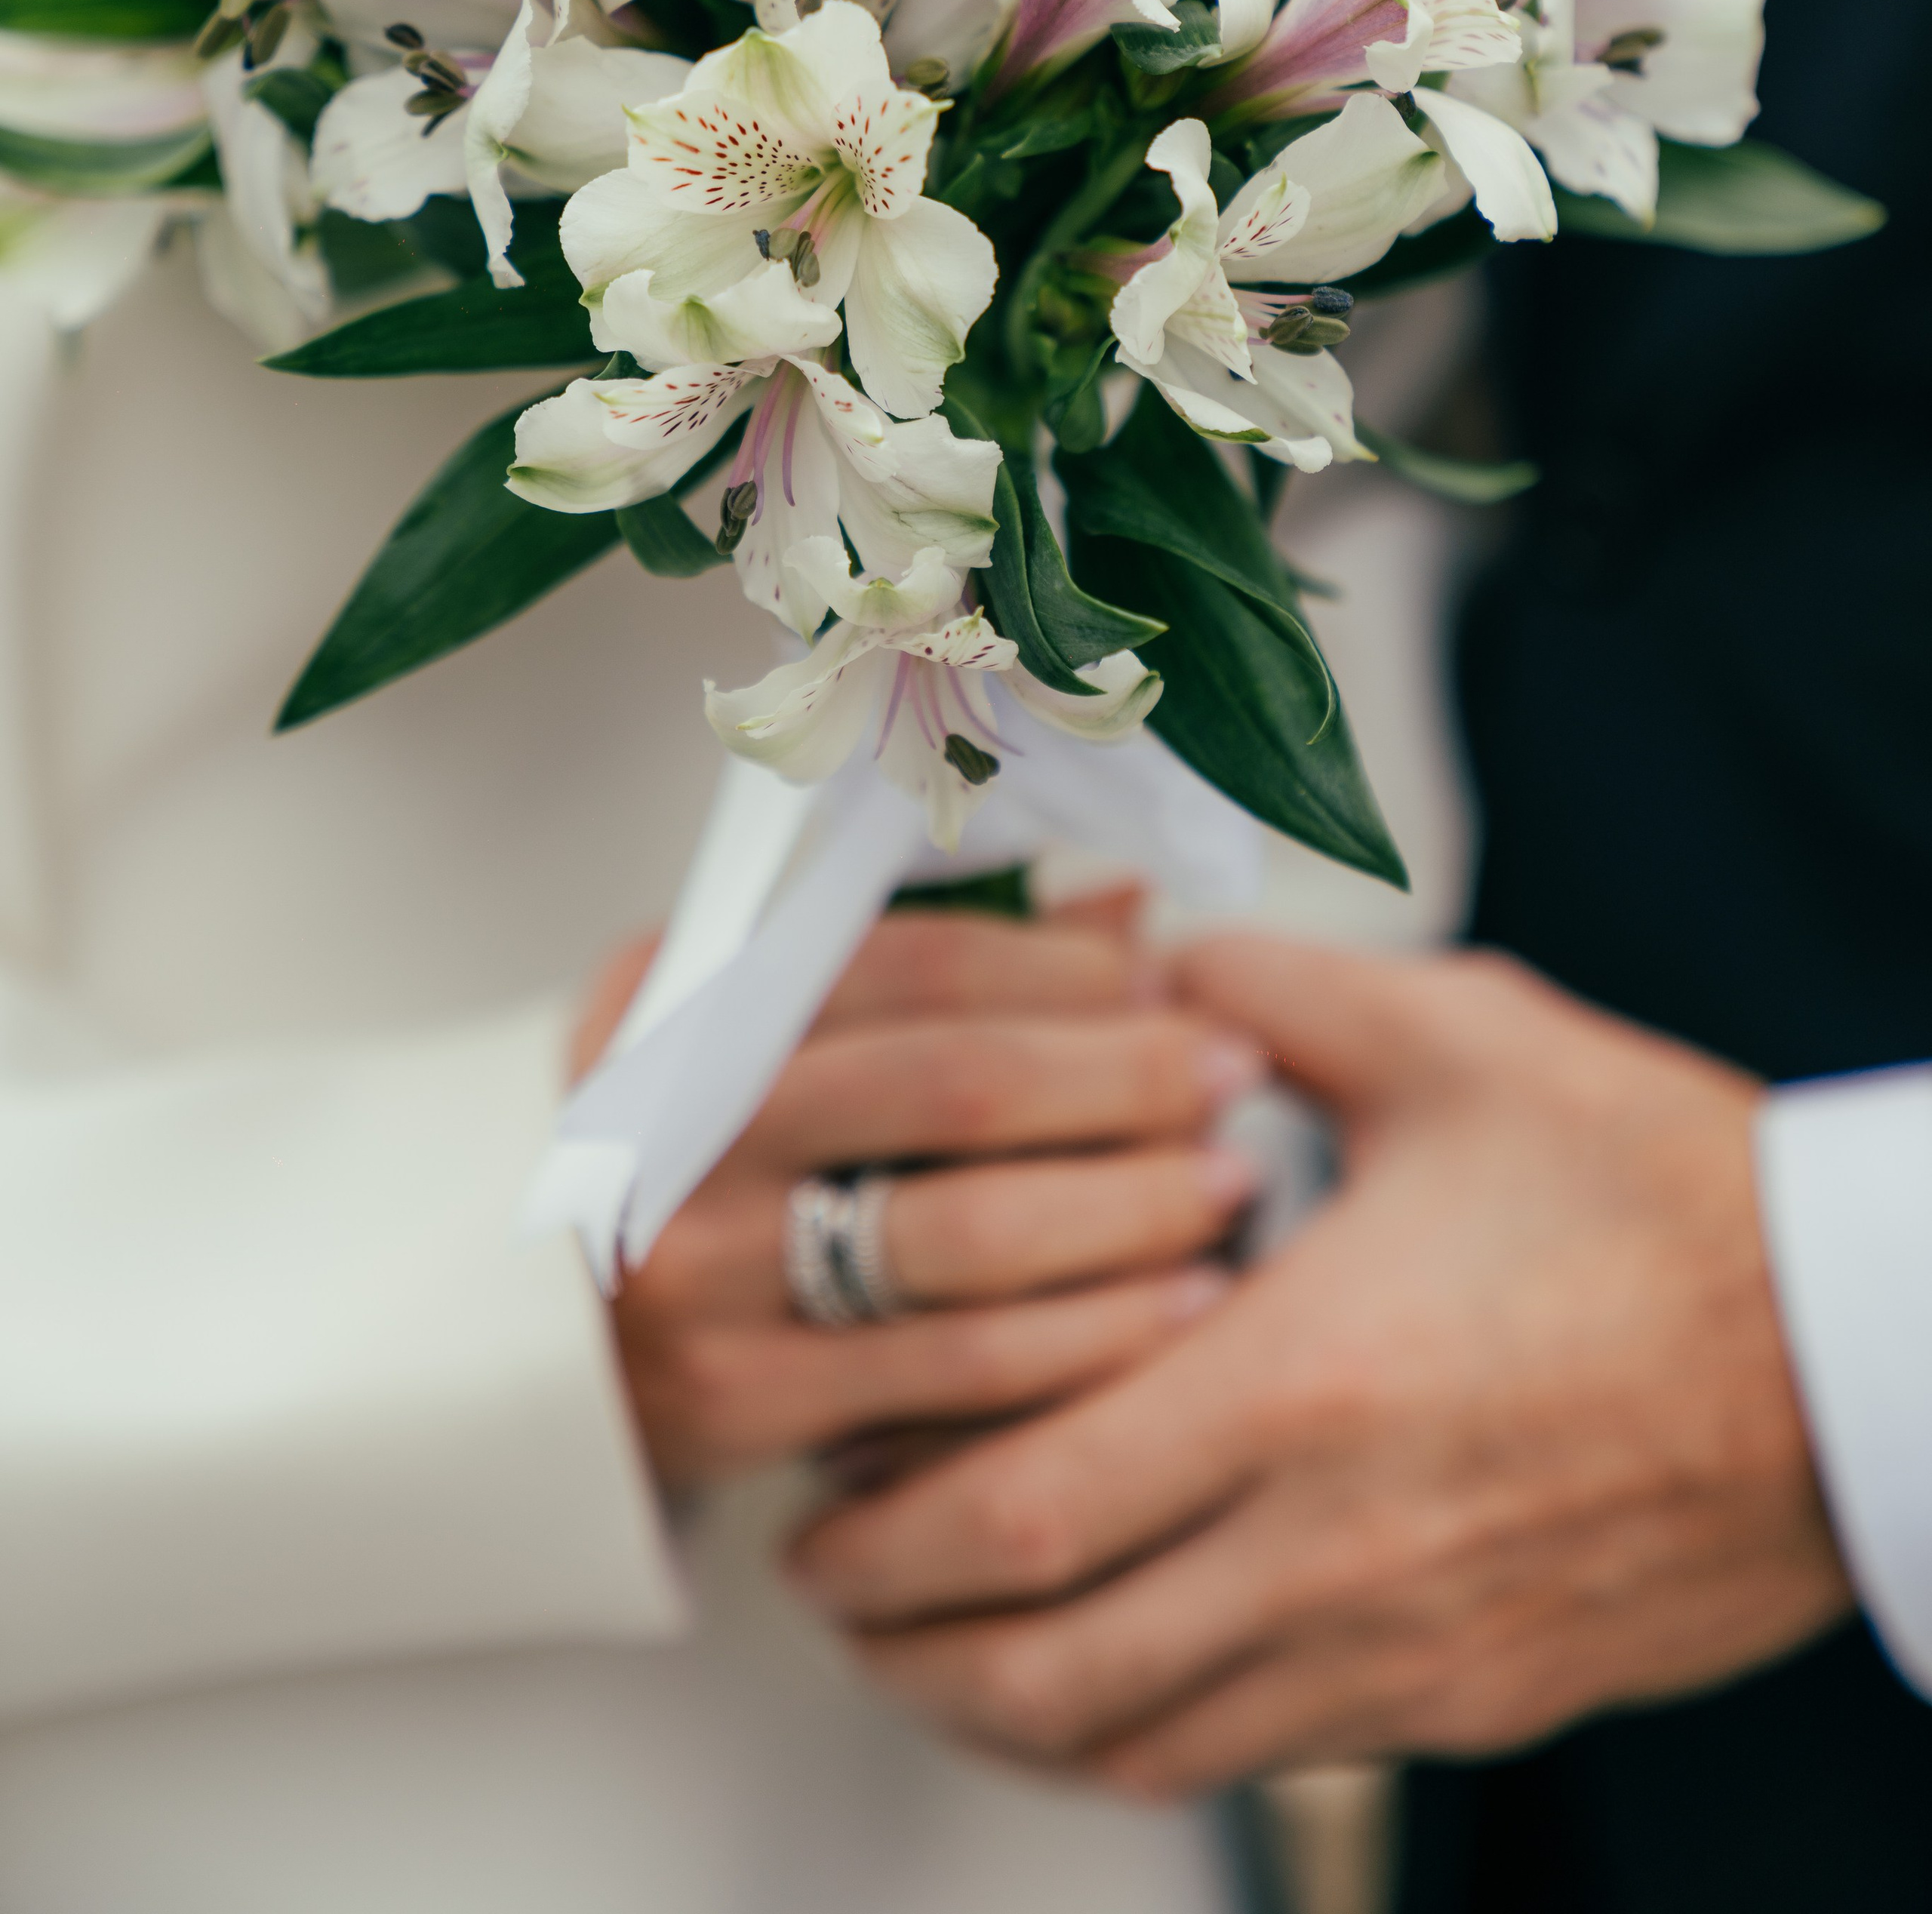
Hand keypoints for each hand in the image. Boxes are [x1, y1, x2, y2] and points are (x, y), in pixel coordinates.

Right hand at [574, 899, 1264, 1489]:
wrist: (538, 1337)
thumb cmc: (702, 1153)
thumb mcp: (765, 1026)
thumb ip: (934, 962)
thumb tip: (1126, 910)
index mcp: (694, 1004)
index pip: (920, 964)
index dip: (1067, 970)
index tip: (1173, 980)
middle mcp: (682, 1128)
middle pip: (961, 1092)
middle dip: (1127, 1080)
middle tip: (1233, 1078)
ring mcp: (704, 1274)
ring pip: (971, 1239)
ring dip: (1130, 1213)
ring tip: (1229, 1192)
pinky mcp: (739, 1406)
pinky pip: (956, 1377)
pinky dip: (1088, 1342)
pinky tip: (1176, 1317)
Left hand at [788, 937, 1852, 1787]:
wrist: (1853, 1355)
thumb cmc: (1663, 1196)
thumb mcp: (1461, 1038)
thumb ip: (1270, 993)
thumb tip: (1145, 966)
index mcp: (1306, 1382)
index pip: (1028, 1503)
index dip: (886, 1525)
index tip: (819, 1498)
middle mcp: (1334, 1548)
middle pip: (1049, 1661)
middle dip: (903, 1639)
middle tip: (830, 1586)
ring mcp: (1400, 1648)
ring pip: (1140, 1740)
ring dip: (1002, 1706)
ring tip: (929, 1645)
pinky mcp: (1462, 1695)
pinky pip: (1254, 1758)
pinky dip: (1138, 1736)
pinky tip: (1102, 1677)